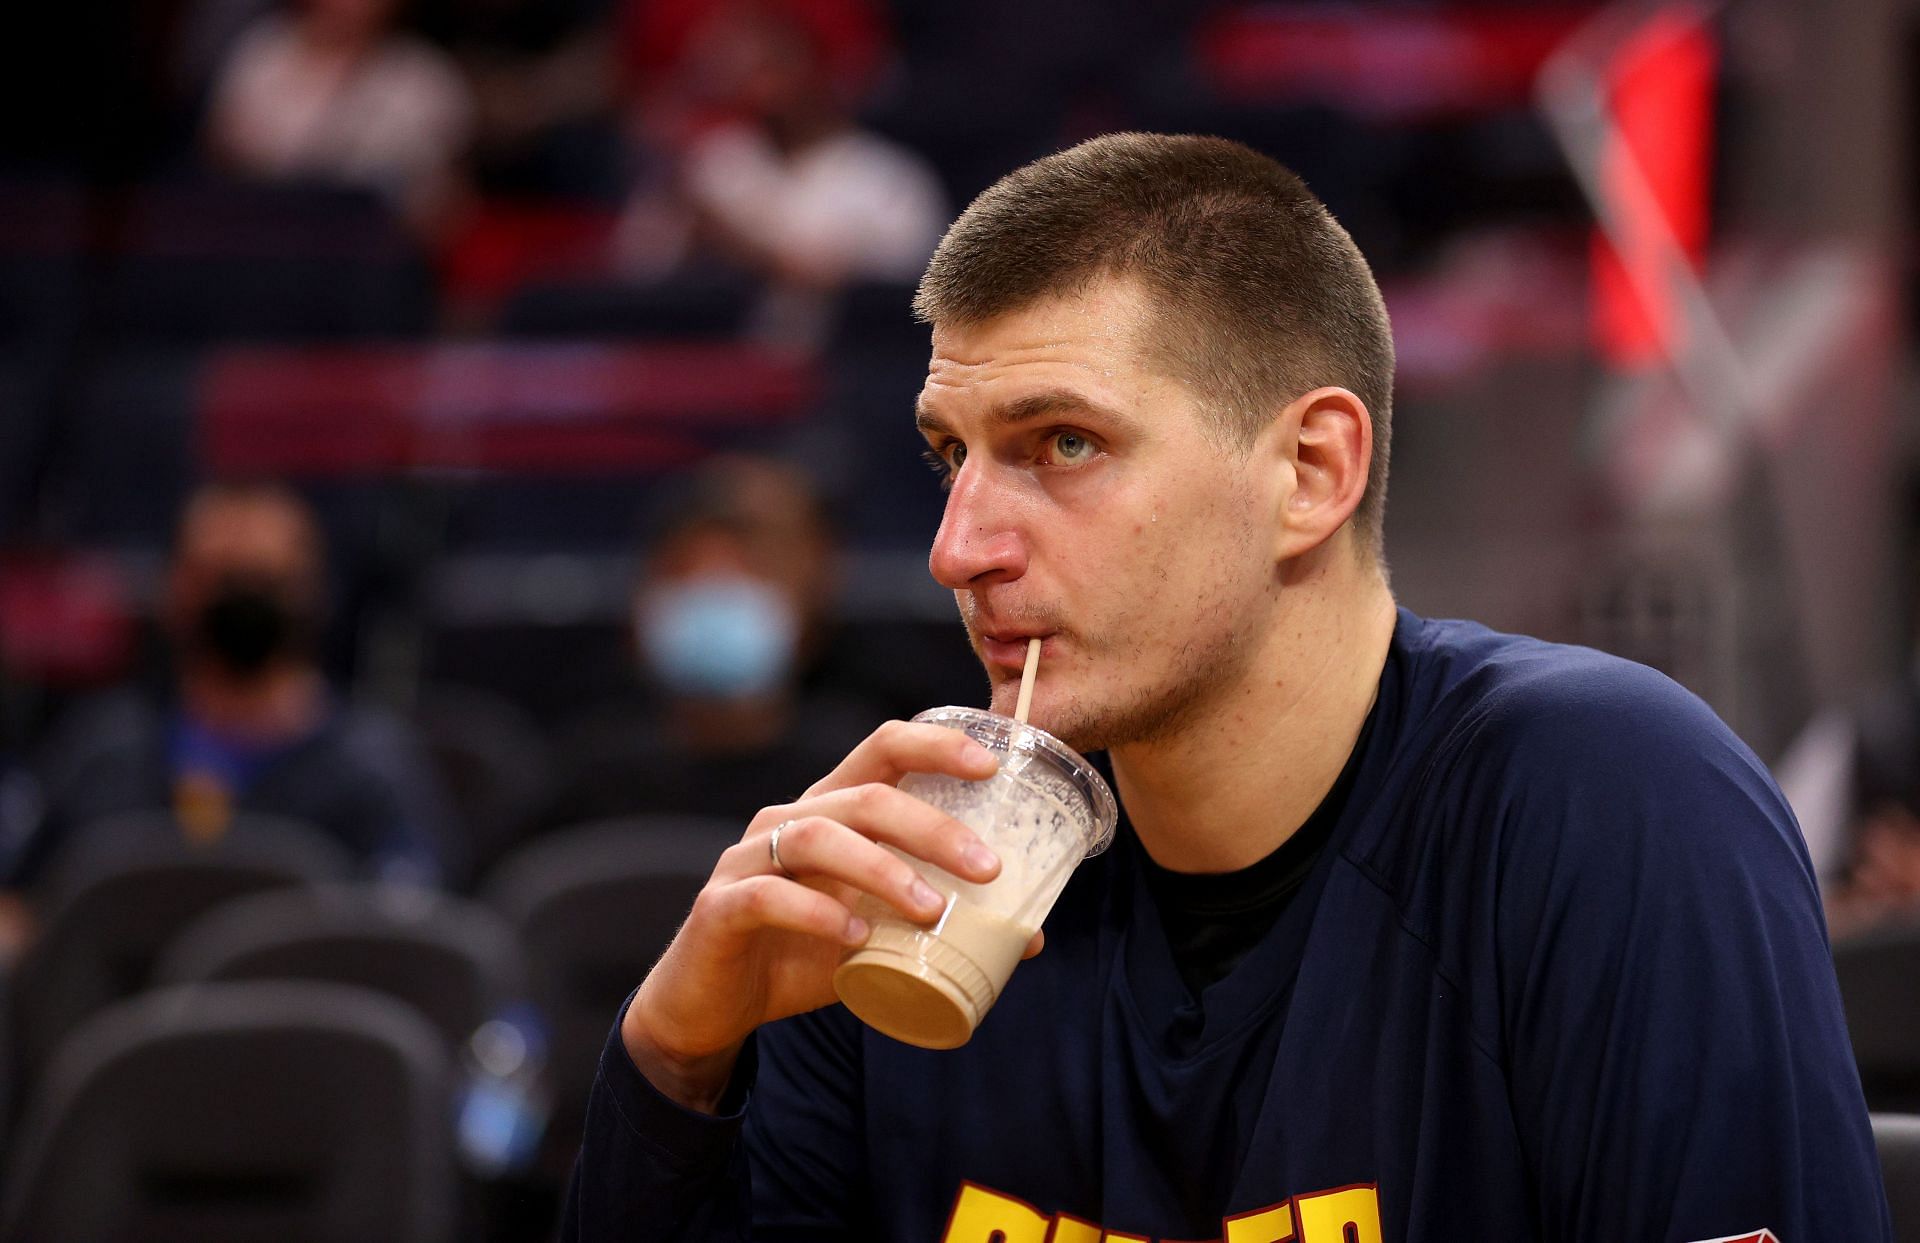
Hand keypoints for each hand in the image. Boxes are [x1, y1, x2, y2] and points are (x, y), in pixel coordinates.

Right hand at [621, 720, 1029, 1109]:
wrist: (711, 1007)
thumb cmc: (800, 955)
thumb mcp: (878, 937)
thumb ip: (937, 925)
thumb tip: (1028, 934)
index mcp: (832, 811)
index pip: (884, 749)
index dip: (937, 745)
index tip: (992, 765)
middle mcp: (789, 820)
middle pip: (866, 796)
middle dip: (934, 827)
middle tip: (989, 870)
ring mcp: (749, 859)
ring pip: (818, 837)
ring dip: (882, 870)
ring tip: (931, 909)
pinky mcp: (720, 907)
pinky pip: (769, 896)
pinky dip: (818, 914)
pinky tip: (855, 939)